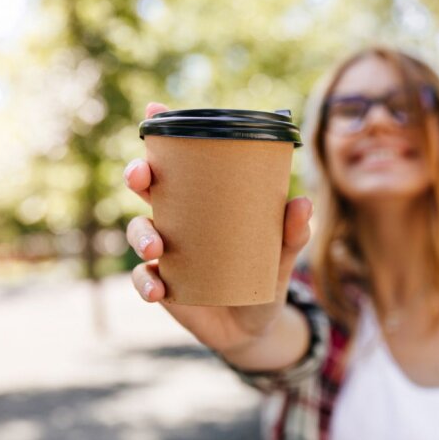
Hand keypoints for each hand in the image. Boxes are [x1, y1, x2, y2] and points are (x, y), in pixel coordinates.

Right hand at [125, 102, 313, 354]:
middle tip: (140, 177)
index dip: (163, 135)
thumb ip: (291, 233)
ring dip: (140, 234)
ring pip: (139, 230)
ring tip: (156, 248)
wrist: (254, 329)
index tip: (154, 110)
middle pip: (148, 188)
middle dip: (137, 175)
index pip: (182, 162)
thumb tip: (301, 202)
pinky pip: (143, 279)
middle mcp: (180, 221)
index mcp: (205, 201)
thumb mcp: (282, 256)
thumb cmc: (265, 279)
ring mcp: (167, 253)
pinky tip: (158, 289)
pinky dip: (145, 283)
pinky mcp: (162, 285)